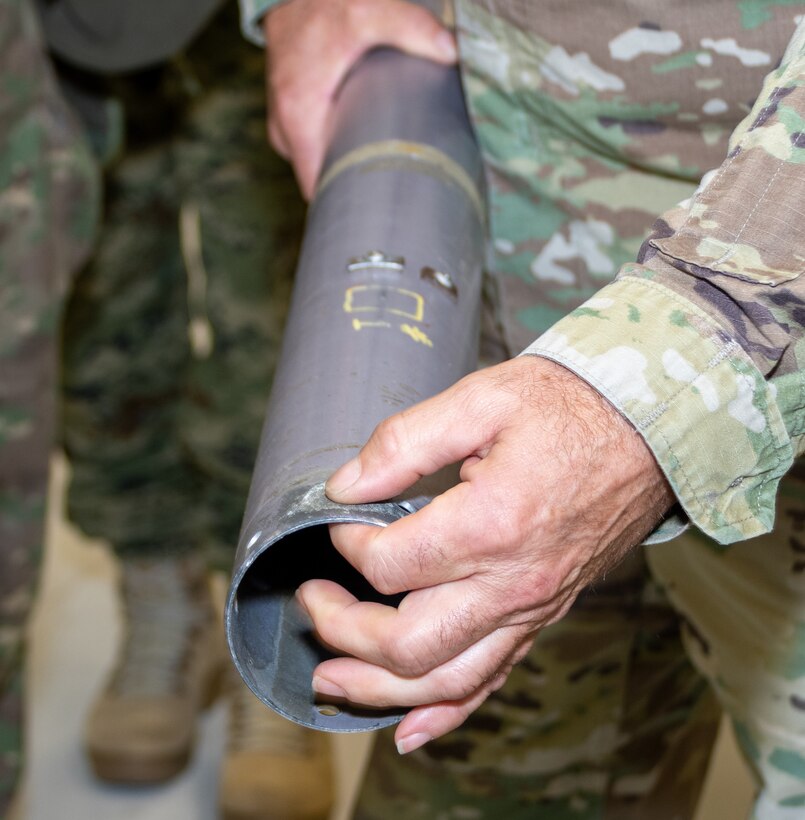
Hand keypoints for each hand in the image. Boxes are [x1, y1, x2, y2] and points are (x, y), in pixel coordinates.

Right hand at [263, 0, 457, 197]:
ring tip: (382, 172)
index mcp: (298, 115)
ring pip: (316, 166)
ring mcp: (282, 124)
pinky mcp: (289, 116)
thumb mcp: (370, 10)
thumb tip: (451, 51)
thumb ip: (410, 28)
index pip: (316, 186)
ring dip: (345, 169)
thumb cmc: (323, 2)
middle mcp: (284, 127)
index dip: (344, 204)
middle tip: (393, 194)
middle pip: (319, 181)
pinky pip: (312, 149)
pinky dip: (334, 150)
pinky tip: (362, 146)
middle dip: (352, 189)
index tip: (377, 214)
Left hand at [296, 356, 673, 753]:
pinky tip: (412, 727)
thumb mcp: (481, 399)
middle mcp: (512, 583)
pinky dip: (447, 711)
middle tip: (311, 603)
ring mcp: (532, 608)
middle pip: (408, 643)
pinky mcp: (544, 615)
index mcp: (491, 524)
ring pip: (446, 680)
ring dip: (380, 691)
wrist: (647, 429)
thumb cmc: (568, 408)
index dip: (347, 543)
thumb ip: (405, 442)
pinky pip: (493, 679)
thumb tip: (345, 485)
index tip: (339, 519)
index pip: (390, 562)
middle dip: (344, 632)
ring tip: (329, 685)